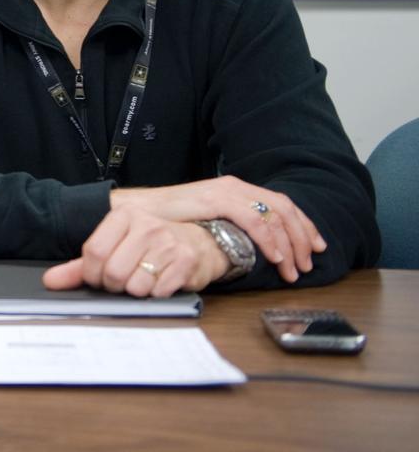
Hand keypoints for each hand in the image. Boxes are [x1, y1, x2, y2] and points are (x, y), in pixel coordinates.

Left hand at [42, 206, 228, 295]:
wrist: (198, 243)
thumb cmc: (150, 245)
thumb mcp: (114, 247)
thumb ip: (80, 265)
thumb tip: (50, 281)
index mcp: (123, 216)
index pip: (94, 252)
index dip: (92, 274)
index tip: (98, 277)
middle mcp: (146, 225)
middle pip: (113, 272)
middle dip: (114, 285)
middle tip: (122, 280)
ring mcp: (168, 243)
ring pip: (135, 285)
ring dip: (135, 291)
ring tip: (143, 278)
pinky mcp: (186, 262)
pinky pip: (158, 292)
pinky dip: (155, 294)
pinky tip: (160, 281)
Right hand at [109, 177, 325, 283]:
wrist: (138, 212)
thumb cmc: (168, 220)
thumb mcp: (207, 220)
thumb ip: (229, 225)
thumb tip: (252, 244)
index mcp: (235, 189)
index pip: (280, 204)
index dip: (303, 226)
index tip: (315, 248)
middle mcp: (235, 186)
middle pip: (284, 208)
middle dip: (303, 237)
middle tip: (309, 264)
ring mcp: (226, 191)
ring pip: (274, 215)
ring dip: (290, 243)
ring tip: (293, 268)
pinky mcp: (216, 200)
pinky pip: (253, 219)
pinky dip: (269, 239)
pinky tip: (274, 257)